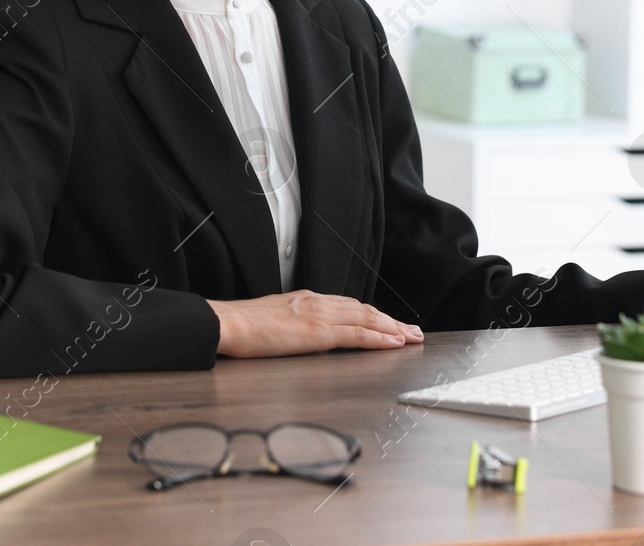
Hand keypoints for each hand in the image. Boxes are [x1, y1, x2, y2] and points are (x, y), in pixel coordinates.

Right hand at [207, 290, 423, 357]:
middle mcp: (319, 303)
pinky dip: (380, 338)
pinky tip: (395, 343)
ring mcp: (321, 316)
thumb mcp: (274, 318)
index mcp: (308, 299)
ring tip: (412, 337)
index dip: (373, 315)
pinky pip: (358, 334)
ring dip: (393, 328)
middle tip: (413, 331)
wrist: (229, 323)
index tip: (389, 323)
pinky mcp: (319, 332)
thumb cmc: (243, 326)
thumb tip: (301, 332)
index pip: (349, 306)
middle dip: (391, 321)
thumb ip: (293, 321)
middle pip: (365, 310)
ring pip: (368, 319)